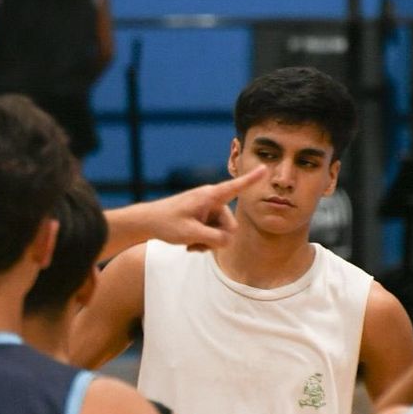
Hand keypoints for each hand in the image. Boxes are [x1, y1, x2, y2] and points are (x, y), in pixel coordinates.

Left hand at [149, 167, 267, 250]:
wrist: (148, 222)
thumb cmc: (167, 223)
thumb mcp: (191, 234)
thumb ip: (215, 238)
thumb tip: (229, 241)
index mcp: (210, 196)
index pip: (235, 187)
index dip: (251, 179)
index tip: (265, 168)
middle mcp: (212, 200)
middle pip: (230, 225)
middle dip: (218, 238)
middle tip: (197, 244)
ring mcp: (208, 209)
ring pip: (222, 233)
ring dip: (209, 242)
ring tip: (191, 244)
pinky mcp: (204, 217)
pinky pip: (214, 233)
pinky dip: (204, 241)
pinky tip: (191, 245)